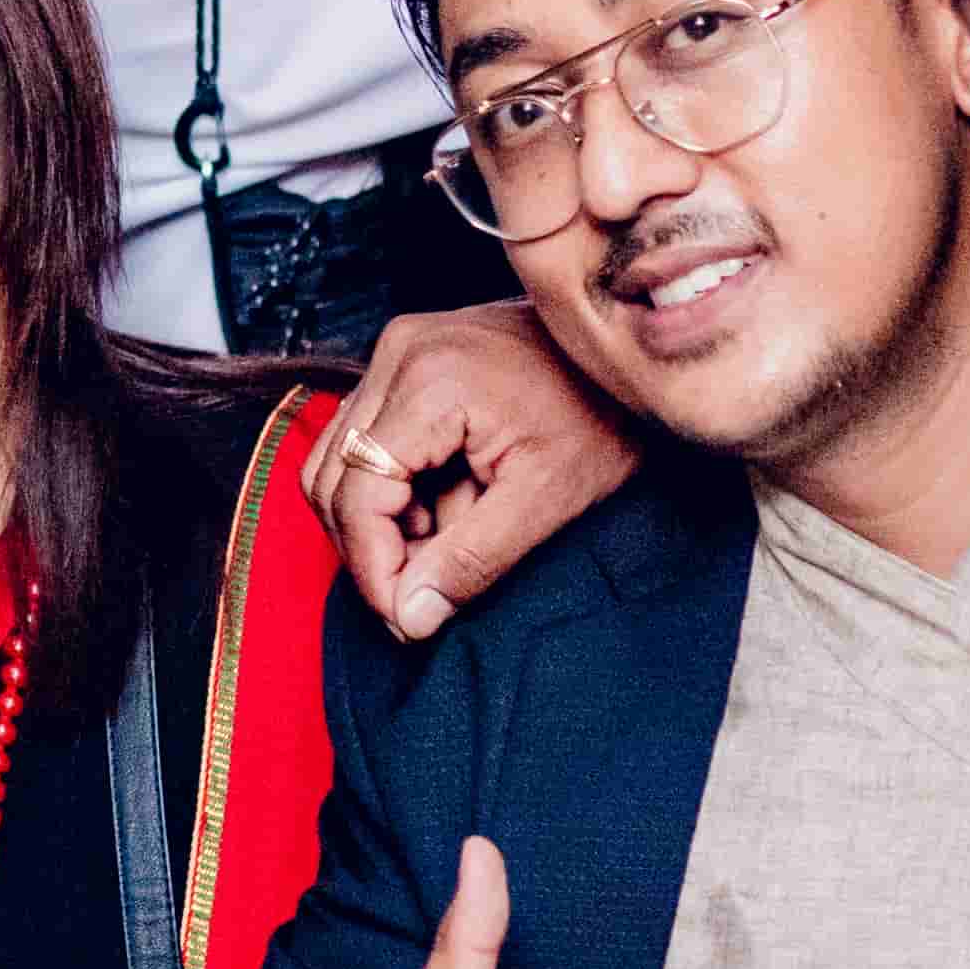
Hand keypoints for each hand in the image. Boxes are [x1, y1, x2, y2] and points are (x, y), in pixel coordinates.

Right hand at [308, 307, 641, 640]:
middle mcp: (400, 353)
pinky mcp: (408, 356)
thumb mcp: (548, 499)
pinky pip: (364, 435)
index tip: (404, 619)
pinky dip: (391, 486)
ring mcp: (400, 349)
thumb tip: (409, 615)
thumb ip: (472, 560)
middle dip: (372, 547)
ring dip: (379, 518)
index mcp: (430, 382)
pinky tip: (443, 505)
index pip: (356, 493)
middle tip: (423, 592)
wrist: (636, 357)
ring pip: (339, 459)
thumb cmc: (606, 416)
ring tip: (441, 544)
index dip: (373, 568)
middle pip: (333, 476)